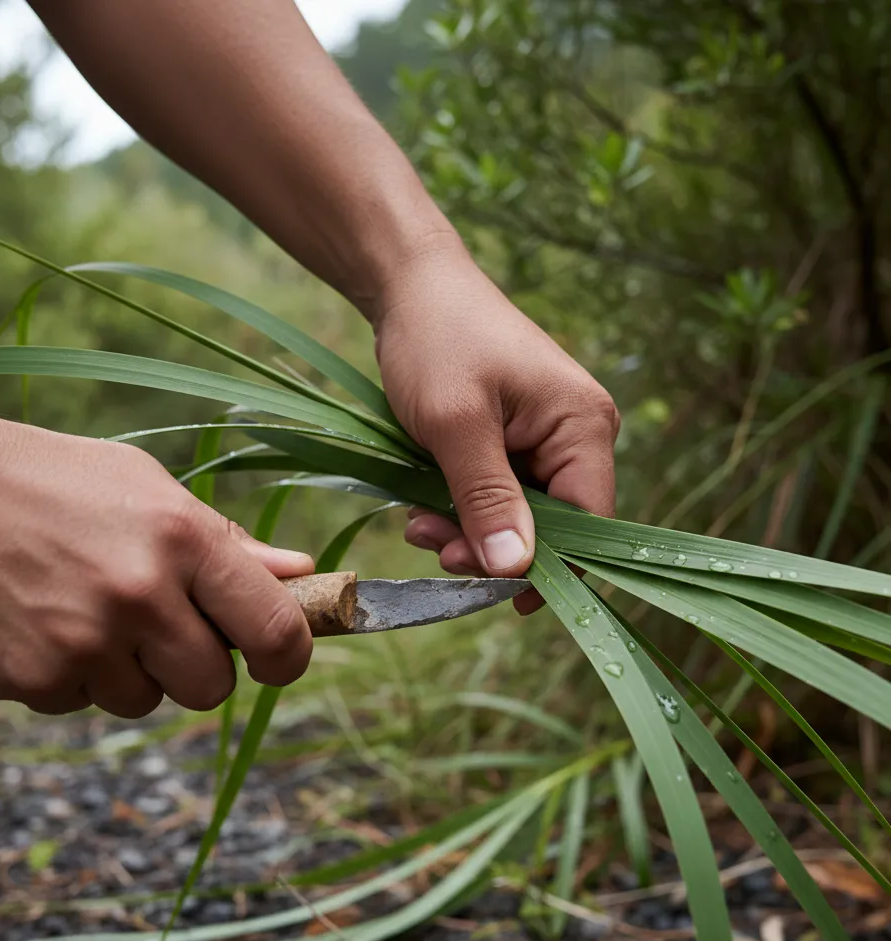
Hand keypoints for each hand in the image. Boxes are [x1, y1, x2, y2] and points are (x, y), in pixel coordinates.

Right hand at [0, 409, 313, 716]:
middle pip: (212, 688)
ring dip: (127, 672)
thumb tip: (301, 572)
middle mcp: (140, 595)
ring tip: (86, 611)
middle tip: (160, 628)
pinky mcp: (32, 677)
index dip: (287, 657)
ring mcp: (84, 642)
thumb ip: (227, 542)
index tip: (273, 660)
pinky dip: (70, 677)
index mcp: (183, 539)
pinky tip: (43, 622)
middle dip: (195, 668)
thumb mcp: (150, 489)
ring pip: (144, 701)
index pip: (275, 629)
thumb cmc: (55, 481)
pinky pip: (80, 705)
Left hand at [373, 237, 618, 610]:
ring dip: (466, 530)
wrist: (411, 288)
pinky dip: (460, 509)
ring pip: (518, 518)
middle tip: (432, 543)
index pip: (589, 525)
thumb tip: (514, 570)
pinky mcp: (513, 444)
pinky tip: (423, 503)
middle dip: (490, 546)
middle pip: (551, 528)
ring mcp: (545, 442)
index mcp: (584, 427)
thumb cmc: (437, 341)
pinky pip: (497, 497)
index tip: (489, 591)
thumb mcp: (455, 424)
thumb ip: (486, 497)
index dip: (545, 568)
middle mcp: (578, 438)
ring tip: (418, 520)